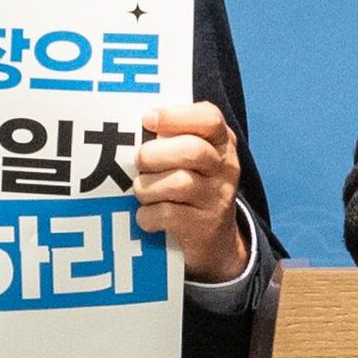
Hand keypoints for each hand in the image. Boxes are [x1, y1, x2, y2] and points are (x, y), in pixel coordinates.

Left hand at [134, 101, 250, 282]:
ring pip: (179, 183)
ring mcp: (217, 199)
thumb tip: (131, 128)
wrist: (215, 240)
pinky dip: (147, 215)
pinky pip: (168, 215)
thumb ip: (173, 138)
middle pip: (192, 151)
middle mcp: (225, 168)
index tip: (147, 119)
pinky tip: (146, 216)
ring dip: (148, 186)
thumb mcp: (194, 159)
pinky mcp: (204, 227)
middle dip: (154, 154)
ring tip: (141, 190)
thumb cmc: (192, 187)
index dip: (175, 116)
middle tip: (139, 161)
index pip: (209, 119)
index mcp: (222, 143)